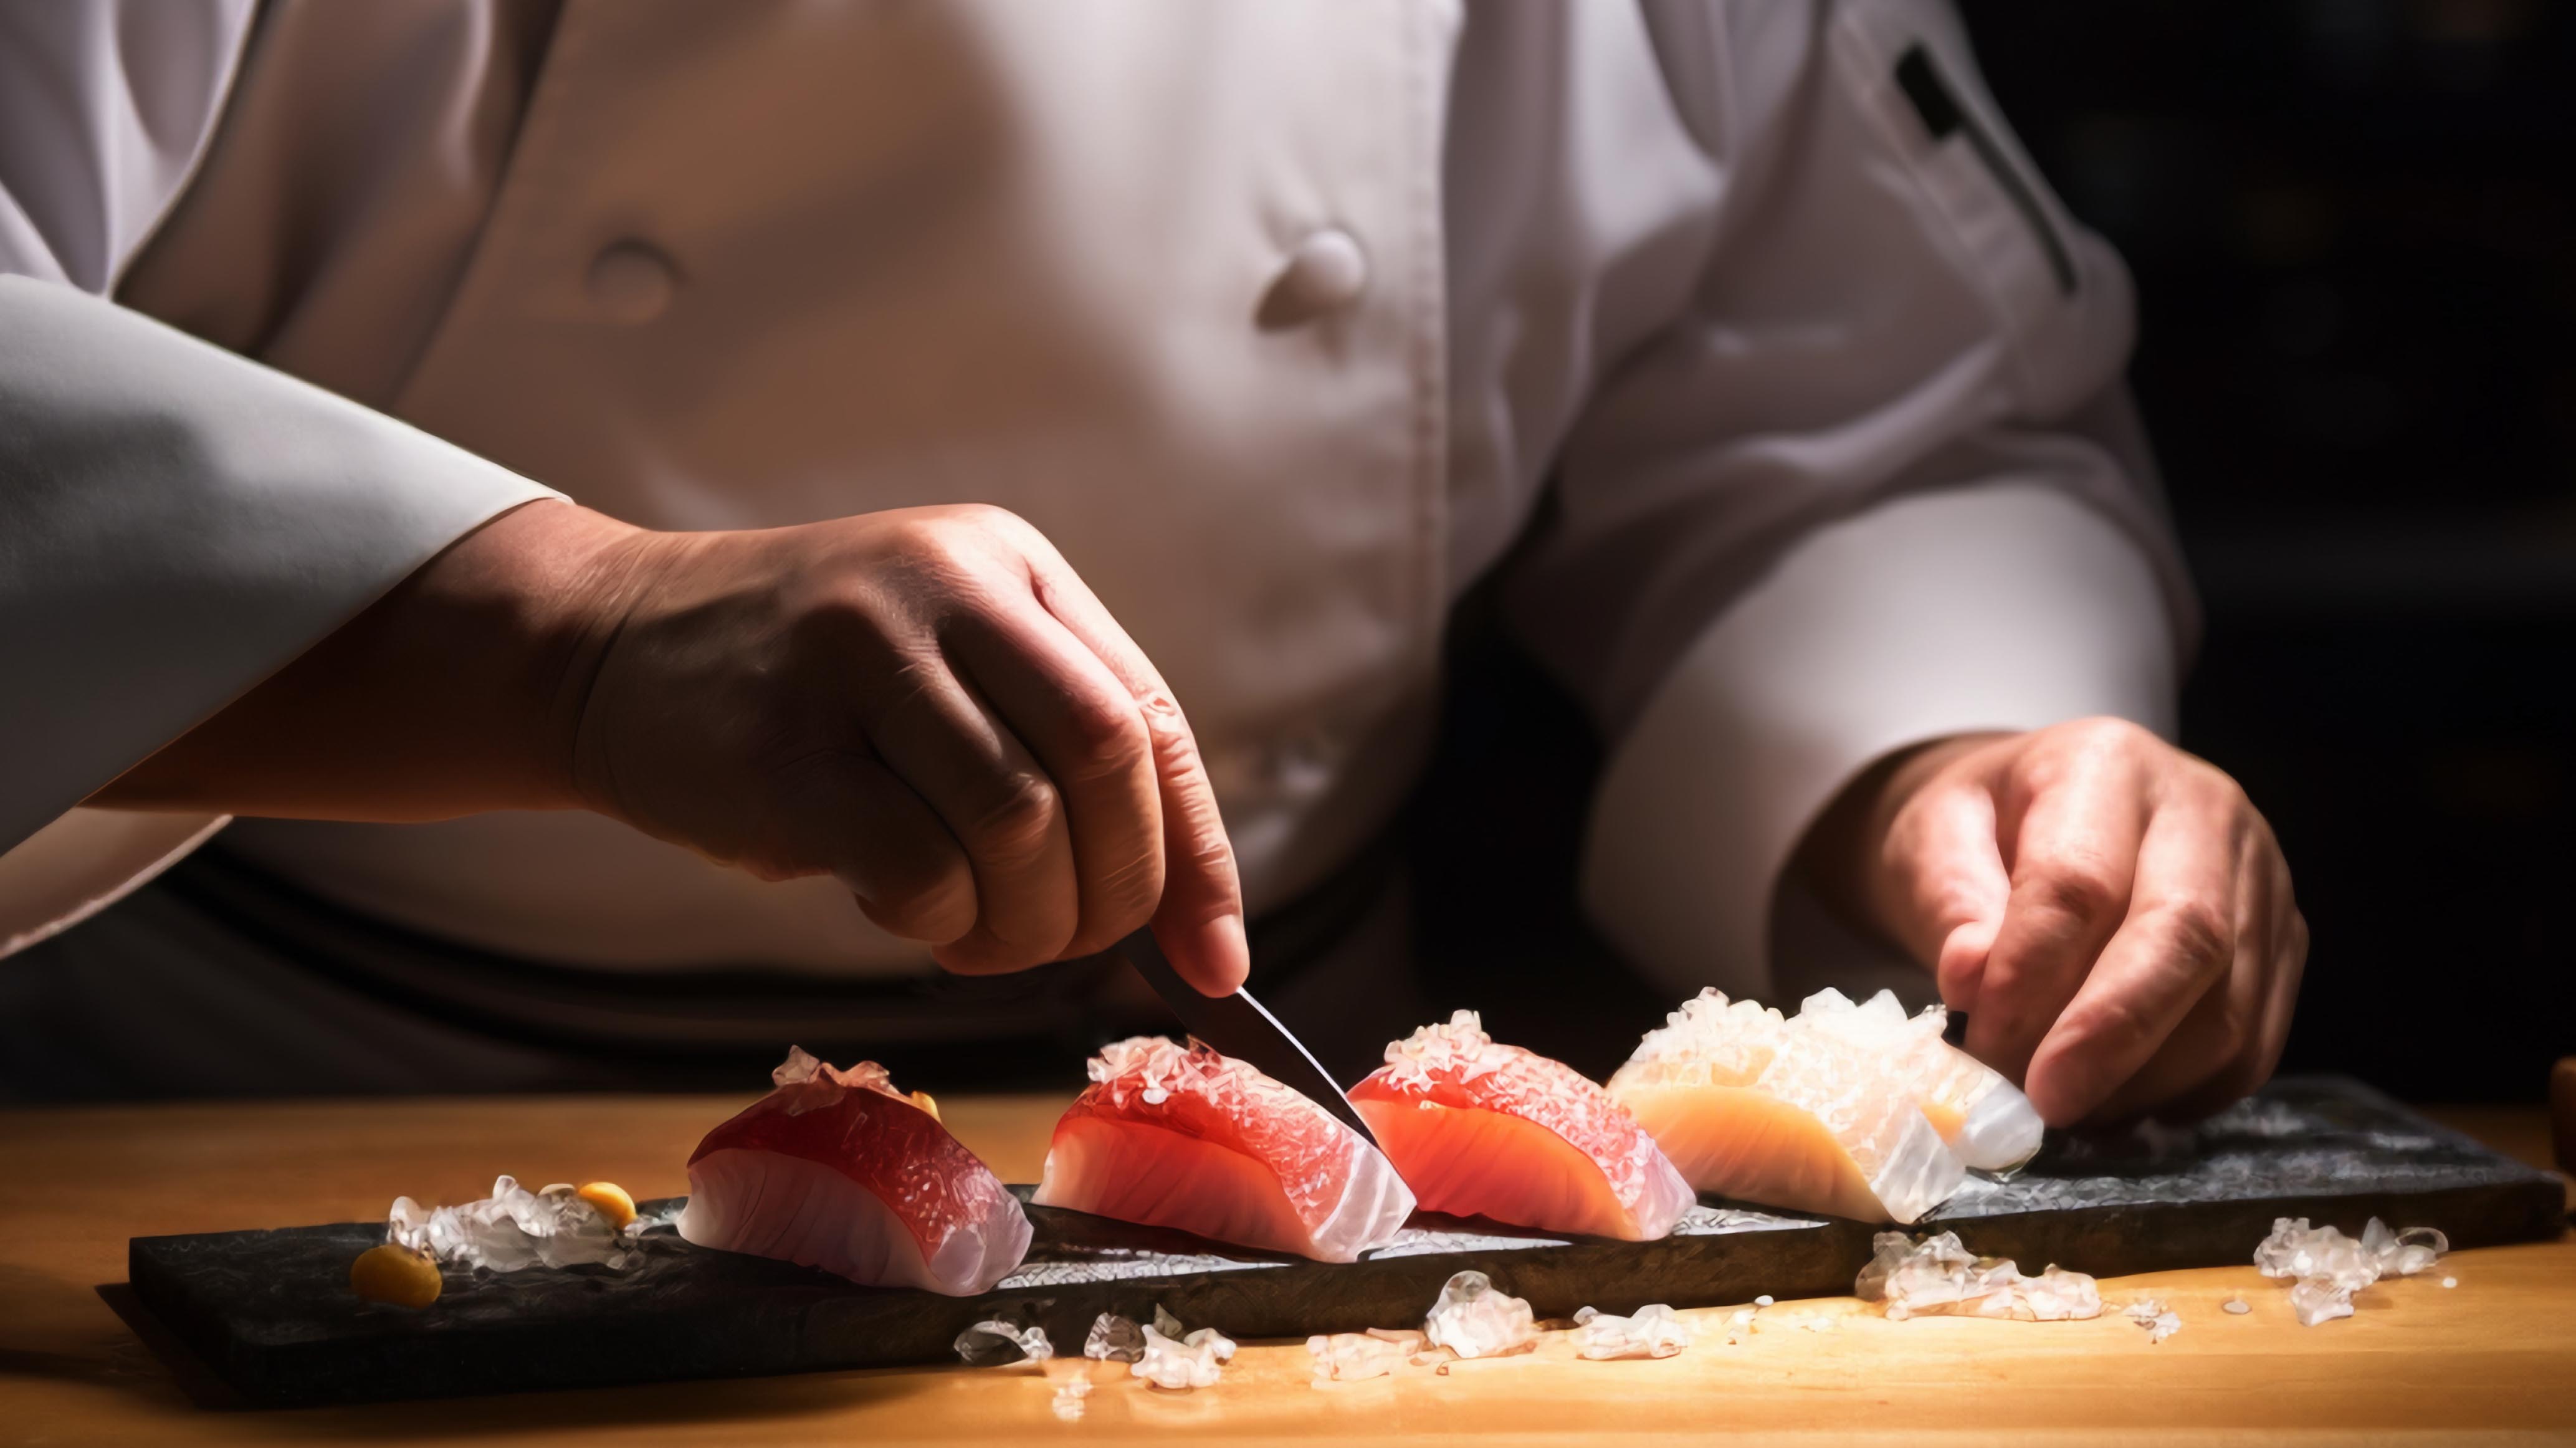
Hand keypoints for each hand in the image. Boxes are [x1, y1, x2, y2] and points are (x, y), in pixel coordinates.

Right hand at [96, 501, 1248, 990]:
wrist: (605, 645)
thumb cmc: (806, 697)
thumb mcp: (945, 672)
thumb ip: (1058, 757)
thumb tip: (1197, 930)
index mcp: (1010, 565)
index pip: (1151, 721)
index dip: (1200, 857)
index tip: (1219, 962)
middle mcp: (947, 583)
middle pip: (1105, 760)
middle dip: (1113, 893)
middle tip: (1065, 947)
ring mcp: (859, 652)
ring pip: (1019, 821)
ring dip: (1021, 921)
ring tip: (975, 937)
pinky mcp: (783, 742)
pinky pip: (918, 865)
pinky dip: (934, 920)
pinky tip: (900, 911)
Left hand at [1798, 718, 2306, 1126]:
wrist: (2033, 815)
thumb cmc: (1976, 829)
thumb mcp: (1932, 839)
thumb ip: (1948, 903)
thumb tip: (1970, 981)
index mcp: (2105, 763)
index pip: (2079, 882)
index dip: (2031, 979)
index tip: (1983, 1052)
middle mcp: (2204, 811)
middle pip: (2186, 936)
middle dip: (2110, 1037)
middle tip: (2042, 1107)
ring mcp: (2259, 879)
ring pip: (2230, 1005)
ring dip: (2142, 1078)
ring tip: (2060, 1108)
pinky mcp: (2282, 944)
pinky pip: (2253, 1044)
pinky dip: (2183, 1092)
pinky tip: (2114, 1102)